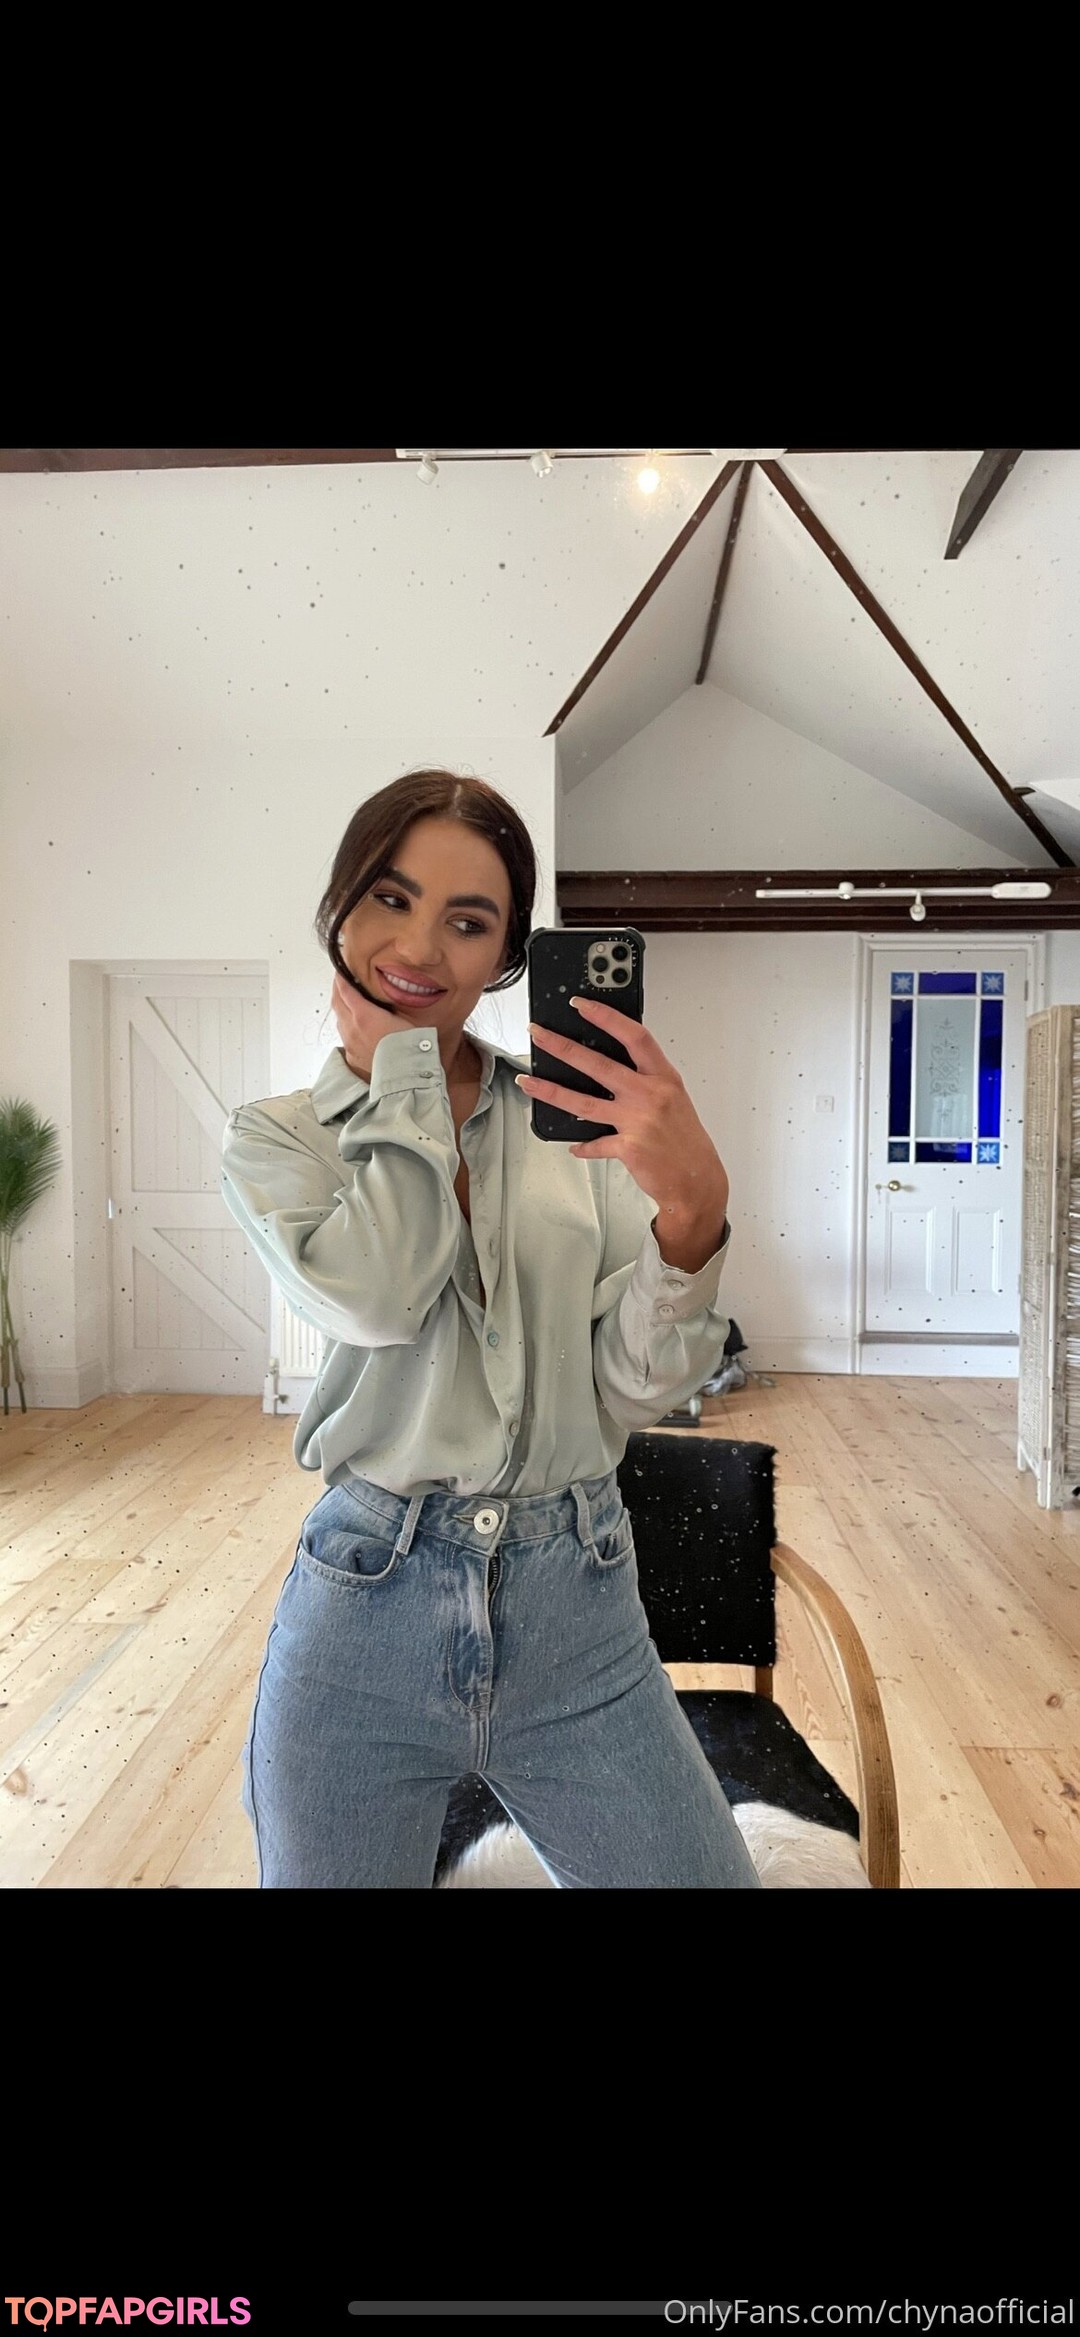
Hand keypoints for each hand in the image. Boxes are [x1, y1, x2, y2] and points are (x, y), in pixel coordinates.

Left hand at [330, 967, 408, 1078]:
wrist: (405, 1073)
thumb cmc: (409, 1044)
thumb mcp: (403, 1015)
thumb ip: (389, 1003)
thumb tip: (388, 992)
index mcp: (363, 1014)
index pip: (345, 989)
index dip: (341, 977)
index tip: (341, 969)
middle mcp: (352, 1027)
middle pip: (337, 1001)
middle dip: (338, 989)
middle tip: (341, 980)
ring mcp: (349, 1042)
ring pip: (339, 1019)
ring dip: (341, 1007)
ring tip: (348, 1001)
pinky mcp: (352, 1055)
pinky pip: (345, 1035)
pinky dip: (347, 1025)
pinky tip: (355, 1025)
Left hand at [517, 995, 728, 1223]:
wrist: (696, 1180)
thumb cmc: (685, 1140)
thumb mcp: (674, 1099)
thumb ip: (645, 1081)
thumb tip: (609, 1069)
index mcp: (663, 1078)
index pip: (634, 1036)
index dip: (606, 1017)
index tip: (582, 1005)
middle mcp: (651, 1095)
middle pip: (599, 1064)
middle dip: (562, 1046)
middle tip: (539, 1034)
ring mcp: (638, 1121)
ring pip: (584, 1102)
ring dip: (551, 1091)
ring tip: (528, 1082)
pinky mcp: (629, 1148)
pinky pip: (595, 1144)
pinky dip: (583, 1146)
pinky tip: (574, 1146)